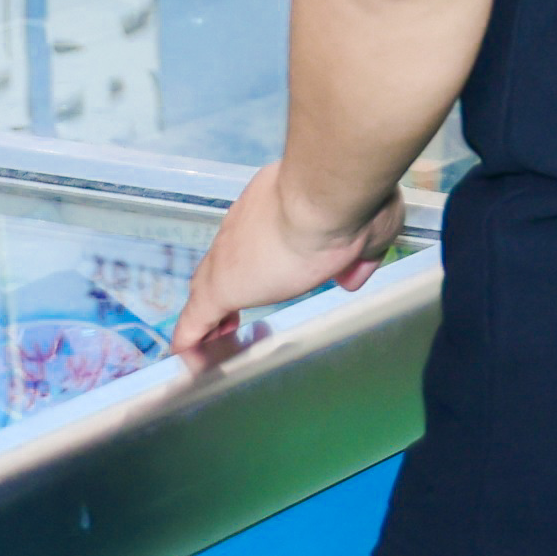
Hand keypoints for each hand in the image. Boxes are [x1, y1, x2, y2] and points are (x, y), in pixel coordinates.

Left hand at [173, 160, 403, 355]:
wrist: (324, 200)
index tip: (266, 272)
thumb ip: (358, 253)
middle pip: (226, 259)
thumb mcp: (367, 230)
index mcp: (276, 207)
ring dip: (211, 311)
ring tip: (214, 339)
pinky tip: (188, 355)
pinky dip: (191, 336)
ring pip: (207, 285)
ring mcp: (228, 255)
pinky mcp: (219, 287)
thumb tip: (352, 274)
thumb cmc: (350, 206)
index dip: (256, 259)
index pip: (255, 235)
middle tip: (235, 314)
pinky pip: (196, 319)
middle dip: (230, 284)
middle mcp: (246, 225)